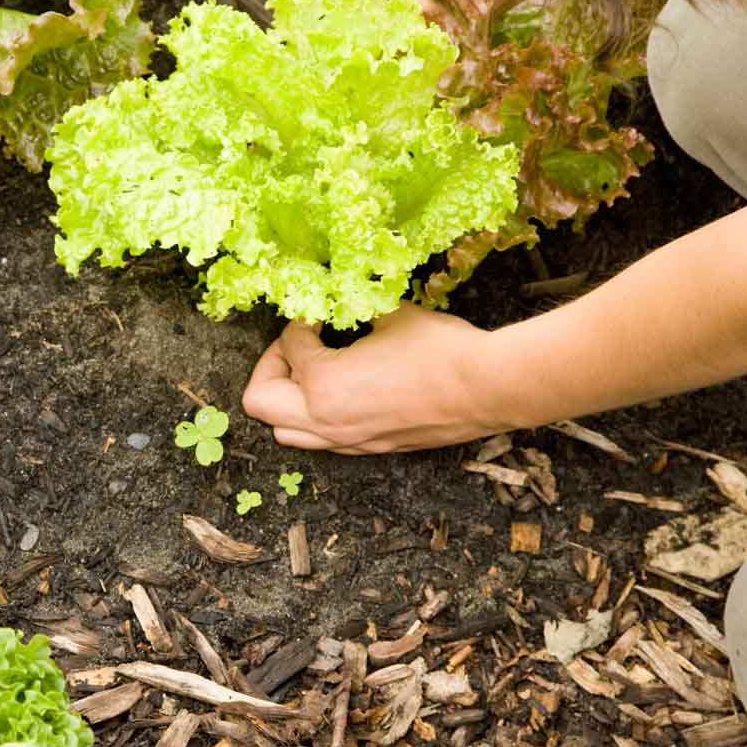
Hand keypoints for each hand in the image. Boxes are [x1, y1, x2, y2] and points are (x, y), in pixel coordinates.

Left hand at [241, 303, 511, 453]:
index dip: (300, 322)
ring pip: (285, 432)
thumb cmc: (441, 350)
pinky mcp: (367, 449)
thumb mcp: (390, 315)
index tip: (319, 314)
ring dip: (287, 400)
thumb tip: (343, 297)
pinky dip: (316, 416)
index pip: (288, 346)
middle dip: (271, 367)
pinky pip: (319, 440)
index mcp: (323, 384)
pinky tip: (341, 391)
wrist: (487, 388)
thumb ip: (354, 310)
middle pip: (259, 402)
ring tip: (312, 372)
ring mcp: (345, 441)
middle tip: (297, 347)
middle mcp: (325, 421)